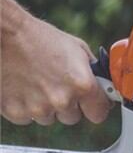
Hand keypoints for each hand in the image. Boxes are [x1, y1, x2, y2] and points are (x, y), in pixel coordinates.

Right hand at [0, 0, 110, 125]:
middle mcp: (62, 100)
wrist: (3, 34)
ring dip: (45, 106)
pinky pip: (27, 118)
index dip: (94, 107)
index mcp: (83, 85)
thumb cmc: (38, 37)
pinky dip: (24, 106)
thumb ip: (92, 72)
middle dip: (68, 105)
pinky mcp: (15, 112)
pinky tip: (21, 87)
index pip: (99, 114)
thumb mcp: (77, 49)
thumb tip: (103, 86)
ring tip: (35, 82)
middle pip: (73, 118)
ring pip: (49, 118)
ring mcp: (38, 108)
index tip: (90, 103)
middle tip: (55, 84)